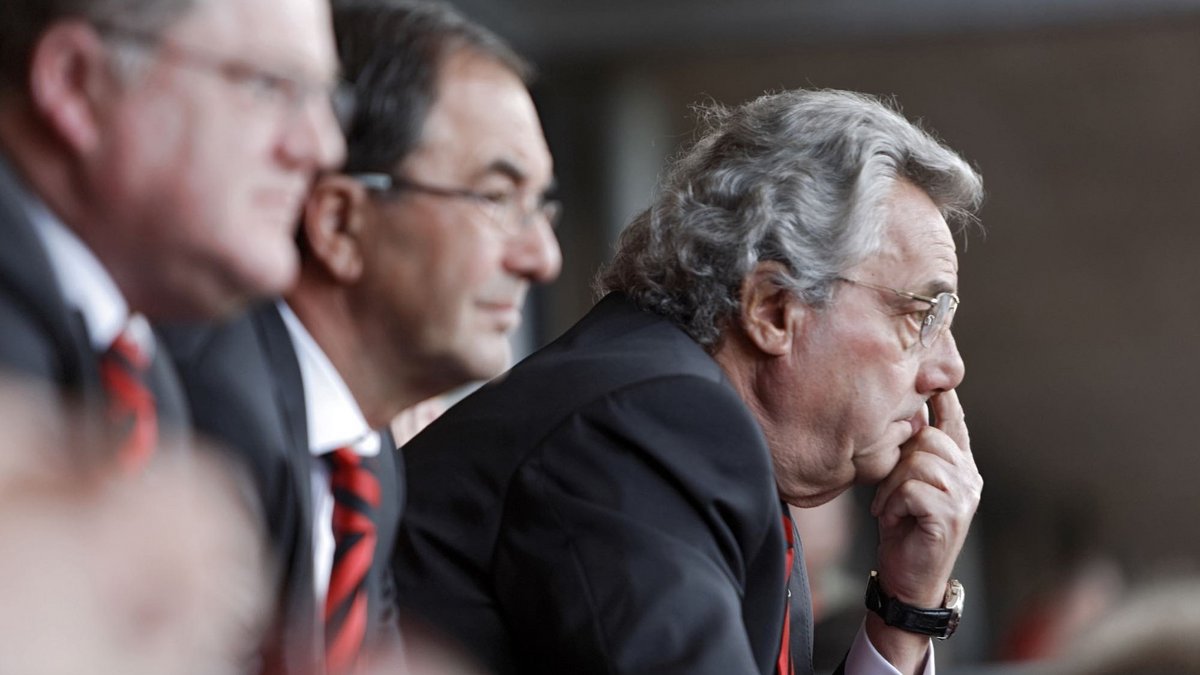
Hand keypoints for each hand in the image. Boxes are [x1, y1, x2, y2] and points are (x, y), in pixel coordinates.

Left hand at [870, 388, 980, 606]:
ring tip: (890, 507)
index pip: (954, 421)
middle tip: (887, 491)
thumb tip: (904, 413)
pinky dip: (894, 502)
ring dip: (892, 485)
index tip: (933, 374)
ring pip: (919, 461)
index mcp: (960, 466)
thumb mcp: (904, 484)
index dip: (944, 396)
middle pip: (928, 437)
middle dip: (898, 459)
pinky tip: (894, 519)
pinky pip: (912, 488)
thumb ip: (911, 453)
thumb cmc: (903, 530)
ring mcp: (963, 497)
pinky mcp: (950, 516)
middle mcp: (969, 477)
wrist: (907, 580)